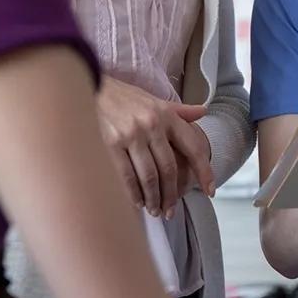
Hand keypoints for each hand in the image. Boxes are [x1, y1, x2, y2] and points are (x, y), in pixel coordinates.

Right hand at [96, 75, 214, 218]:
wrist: (87, 87)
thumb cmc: (123, 97)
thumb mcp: (154, 100)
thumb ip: (179, 111)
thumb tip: (204, 111)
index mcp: (166, 115)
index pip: (193, 147)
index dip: (204, 171)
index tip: (210, 190)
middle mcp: (152, 124)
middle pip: (169, 168)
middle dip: (171, 194)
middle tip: (170, 210)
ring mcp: (131, 135)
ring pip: (149, 176)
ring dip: (153, 198)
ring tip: (154, 210)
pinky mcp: (110, 144)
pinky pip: (126, 176)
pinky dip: (133, 193)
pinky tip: (137, 202)